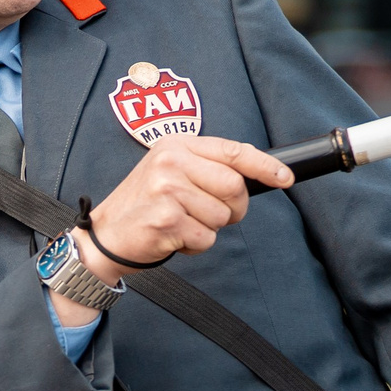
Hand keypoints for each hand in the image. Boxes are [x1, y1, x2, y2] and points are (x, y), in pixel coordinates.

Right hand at [77, 126, 292, 284]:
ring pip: (222, 216)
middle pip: (234, 187)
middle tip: (209, 214)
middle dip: (232, 208)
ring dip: (208, 229)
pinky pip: (206, 238)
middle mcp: (171, 163)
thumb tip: (257, 174)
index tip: (286, 178)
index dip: (265, 166)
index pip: (233, 150)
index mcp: (176, 145)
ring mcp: (167, 191)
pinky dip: (195, 246)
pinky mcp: (167, 220)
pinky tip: (173, 238)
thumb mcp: (170, 171)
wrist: (105, 236)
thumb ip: (206, 167)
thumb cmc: (144, 205)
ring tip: (181, 224)